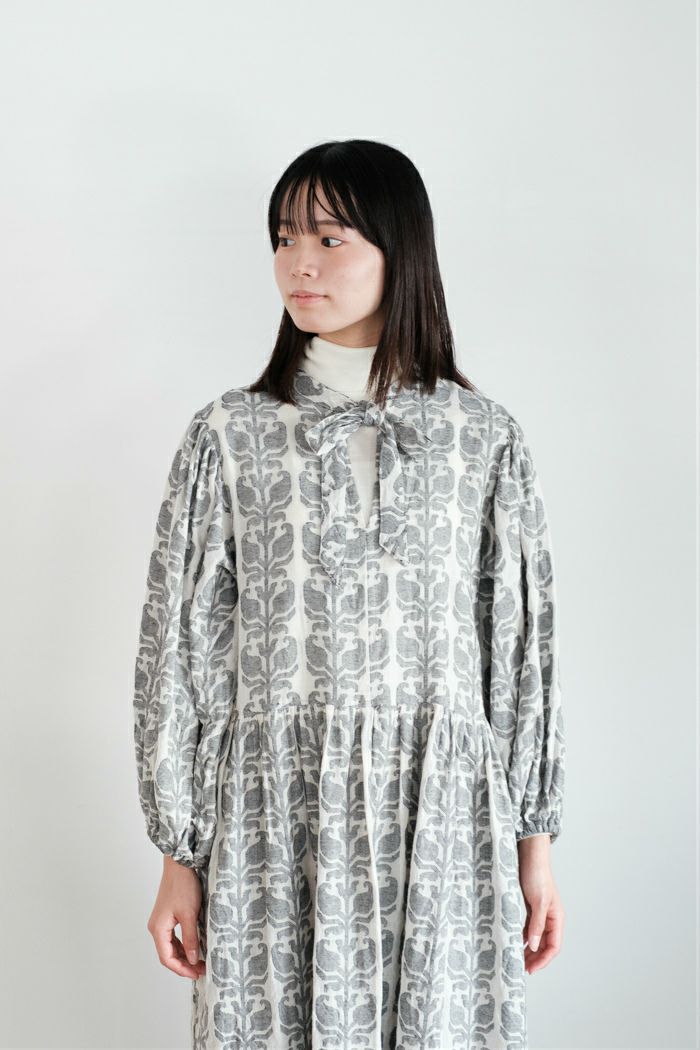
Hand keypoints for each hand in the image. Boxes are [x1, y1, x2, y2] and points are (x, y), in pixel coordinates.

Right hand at [146, 855, 205, 979]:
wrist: (180, 863)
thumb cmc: (183, 885)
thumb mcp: (190, 914)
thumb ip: (190, 939)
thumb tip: (193, 959)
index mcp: (158, 929)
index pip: (167, 959)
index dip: (182, 969)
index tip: (196, 974)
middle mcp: (156, 927)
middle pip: (168, 954)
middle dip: (184, 964)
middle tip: (202, 969)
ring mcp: (161, 921)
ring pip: (171, 946)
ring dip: (184, 955)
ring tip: (200, 961)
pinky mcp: (167, 915)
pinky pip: (173, 936)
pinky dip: (183, 944)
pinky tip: (194, 946)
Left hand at [517, 833, 563, 973]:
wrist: (529, 855)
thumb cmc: (537, 875)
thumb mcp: (538, 901)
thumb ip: (536, 924)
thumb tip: (532, 946)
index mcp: (556, 917)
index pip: (553, 946)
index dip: (543, 960)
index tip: (530, 969)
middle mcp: (549, 917)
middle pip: (544, 945)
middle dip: (534, 958)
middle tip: (520, 969)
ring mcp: (538, 913)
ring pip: (534, 938)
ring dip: (527, 949)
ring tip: (515, 959)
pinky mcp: (528, 907)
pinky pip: (526, 927)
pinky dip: (520, 937)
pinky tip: (512, 942)